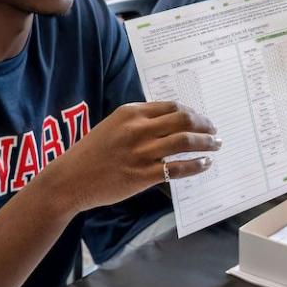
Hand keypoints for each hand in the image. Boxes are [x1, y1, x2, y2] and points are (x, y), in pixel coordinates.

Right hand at [41, 101, 219, 210]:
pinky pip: (177, 168)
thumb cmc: (91, 152)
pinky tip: (204, 163)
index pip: (171, 106)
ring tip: (216, 145)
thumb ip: (139, 121)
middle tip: (214, 130)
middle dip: (204, 124)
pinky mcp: (142, 176)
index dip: (191, 111)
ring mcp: (141, 153)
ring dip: (206, 143)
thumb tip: (170, 122)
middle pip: (183, 120)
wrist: (70, 179)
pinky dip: (195, 165)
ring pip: (184, 142)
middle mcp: (138, 129)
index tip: (200, 118)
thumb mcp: (113, 125)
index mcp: (131, 113)